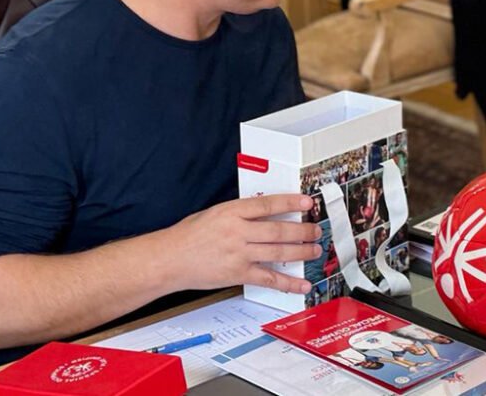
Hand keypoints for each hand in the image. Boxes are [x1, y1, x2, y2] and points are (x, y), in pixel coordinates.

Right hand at [160, 194, 321, 293]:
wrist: (168, 259)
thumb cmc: (189, 235)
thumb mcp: (215, 213)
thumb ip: (241, 213)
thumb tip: (269, 213)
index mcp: (232, 212)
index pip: (268, 204)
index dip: (291, 202)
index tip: (308, 202)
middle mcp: (237, 232)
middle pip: (279, 230)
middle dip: (303, 231)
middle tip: (316, 231)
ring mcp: (238, 254)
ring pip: (279, 253)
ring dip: (302, 252)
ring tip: (315, 250)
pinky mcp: (237, 274)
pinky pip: (269, 279)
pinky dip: (288, 283)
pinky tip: (302, 284)